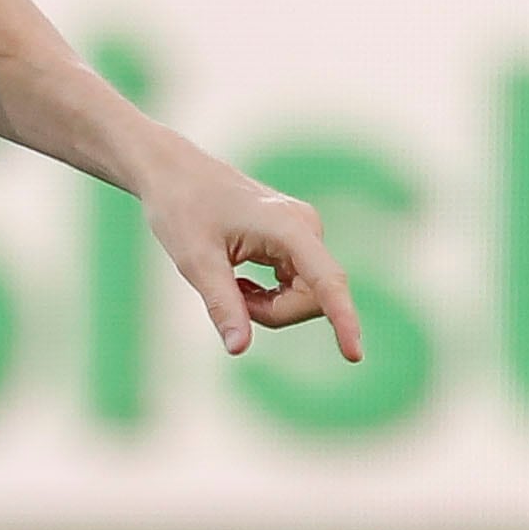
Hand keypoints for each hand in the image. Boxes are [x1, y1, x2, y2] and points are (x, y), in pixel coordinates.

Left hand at [138, 140, 362, 362]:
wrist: (175, 173)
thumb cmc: (182, 210)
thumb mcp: (195, 262)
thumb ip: (222, 305)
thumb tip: (238, 349)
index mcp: (289, 228)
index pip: (327, 282)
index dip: (343, 320)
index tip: (354, 356)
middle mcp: (307, 228)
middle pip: (313, 298)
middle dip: (273, 312)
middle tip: (226, 293)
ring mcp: (305, 234)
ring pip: (304, 295)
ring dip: (268, 304)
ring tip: (228, 281)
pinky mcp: (297, 241)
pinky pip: (296, 285)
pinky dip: (268, 295)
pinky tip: (240, 278)